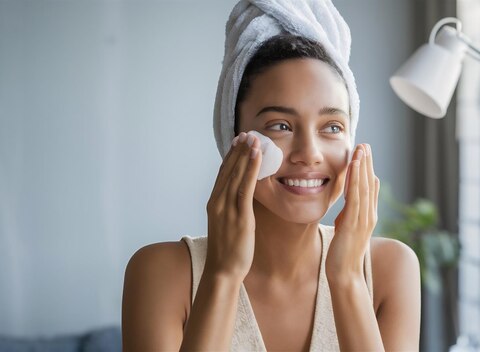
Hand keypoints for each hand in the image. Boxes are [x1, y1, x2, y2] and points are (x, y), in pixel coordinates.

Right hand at [204, 131, 261, 280]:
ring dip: (245, 154)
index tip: (237, 142)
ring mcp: (227, 208)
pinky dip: (251, 169)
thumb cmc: (227, 251)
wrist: (222, 272)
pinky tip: (257, 156)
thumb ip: (231, 209)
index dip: (230, 156)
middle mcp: (218, 202)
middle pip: (228, 170)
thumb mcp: (227, 225)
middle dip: (238, 150)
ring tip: (253, 138)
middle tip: (246, 133)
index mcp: (214, 204)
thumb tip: (241, 199)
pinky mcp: (239, 216)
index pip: (222, 174)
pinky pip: (246, 187)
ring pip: (236, 174)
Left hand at [326, 144, 379, 281]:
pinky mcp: (353, 223)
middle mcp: (369, 215)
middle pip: (369, 183)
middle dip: (367, 162)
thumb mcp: (347, 229)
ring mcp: (363, 218)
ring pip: (364, 186)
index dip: (367, 170)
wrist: (345, 274)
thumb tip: (347, 205)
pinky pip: (355, 196)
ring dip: (363, 166)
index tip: (365, 153)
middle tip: (365, 144)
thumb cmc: (344, 254)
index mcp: (367, 215)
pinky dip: (355, 179)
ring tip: (361, 148)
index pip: (369, 188)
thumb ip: (349, 215)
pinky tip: (354, 166)